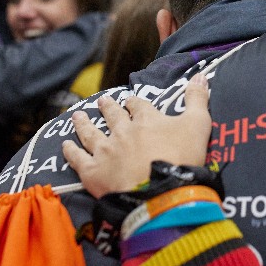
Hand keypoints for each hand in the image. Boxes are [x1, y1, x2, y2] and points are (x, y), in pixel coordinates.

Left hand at [62, 75, 211, 198]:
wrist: (160, 192)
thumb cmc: (182, 158)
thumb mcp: (198, 125)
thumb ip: (198, 99)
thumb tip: (201, 74)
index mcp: (146, 120)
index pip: (138, 106)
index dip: (133, 102)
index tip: (129, 99)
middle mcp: (121, 132)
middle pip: (112, 116)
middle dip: (107, 107)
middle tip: (102, 101)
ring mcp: (105, 151)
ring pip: (90, 133)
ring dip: (83, 123)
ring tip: (78, 115)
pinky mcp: (92, 172)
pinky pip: (77, 159)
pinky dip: (69, 151)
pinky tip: (64, 145)